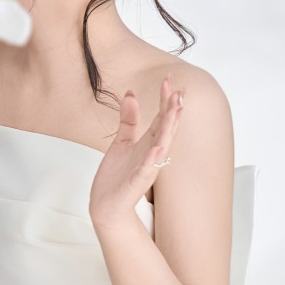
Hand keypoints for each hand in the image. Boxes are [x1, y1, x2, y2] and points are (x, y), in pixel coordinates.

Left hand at [89, 74, 183, 229]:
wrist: (106, 205)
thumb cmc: (116, 176)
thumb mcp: (121, 142)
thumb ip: (128, 120)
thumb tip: (130, 93)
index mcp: (148, 143)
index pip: (160, 117)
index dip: (164, 99)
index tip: (168, 79)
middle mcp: (151, 154)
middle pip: (165, 128)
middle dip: (172, 110)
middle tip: (178, 90)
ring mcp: (146, 167)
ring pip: (161, 145)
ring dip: (168, 128)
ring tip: (174, 111)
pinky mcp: (137, 182)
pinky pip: (147, 168)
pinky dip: (153, 158)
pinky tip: (158, 147)